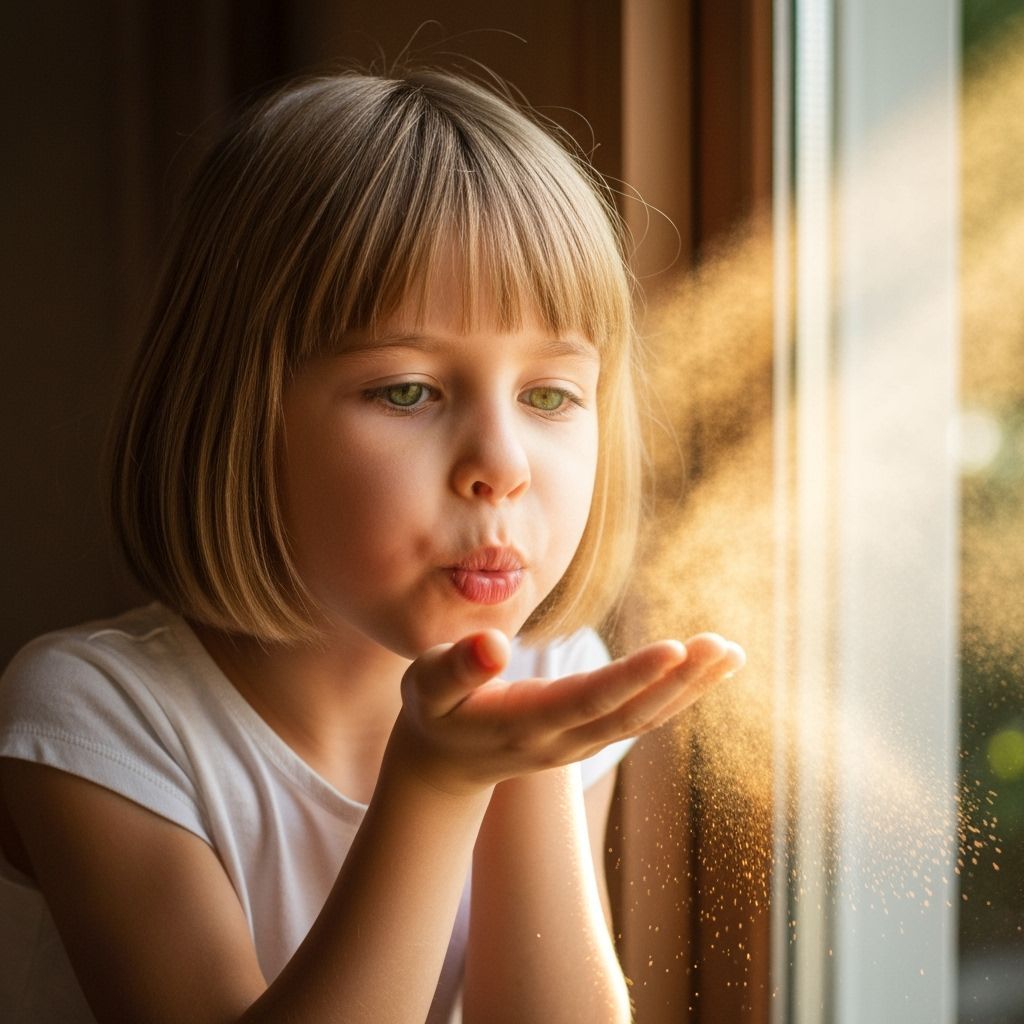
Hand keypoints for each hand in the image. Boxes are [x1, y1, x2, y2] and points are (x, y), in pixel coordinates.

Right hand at [390, 631, 744, 795]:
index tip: (676, 648)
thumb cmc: (435, 711)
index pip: (588, 700)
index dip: (633, 677)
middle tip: (724, 646)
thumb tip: (494, 645)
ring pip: (646, 719)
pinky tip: (708, 668)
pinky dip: (680, 693)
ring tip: (731, 652)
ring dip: (692, 688)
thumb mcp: (427, 687)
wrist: (446, 762)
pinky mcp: (590, 735)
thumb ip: (457, 667)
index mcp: (525, 724)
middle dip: (682, 682)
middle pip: (632, 714)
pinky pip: (643, 717)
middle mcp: (562, 740)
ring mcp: (581, 743)